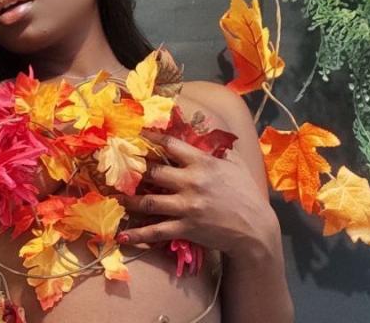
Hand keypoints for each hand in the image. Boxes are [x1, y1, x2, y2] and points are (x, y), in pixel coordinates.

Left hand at [116, 130, 279, 261]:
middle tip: (115, 167)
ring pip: (148, 202)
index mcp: (202, 163)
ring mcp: (187, 206)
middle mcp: (191, 182)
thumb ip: (220, 150)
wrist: (256, 229)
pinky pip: (157, 231)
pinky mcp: (186, 228)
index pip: (170, 144)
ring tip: (113, 197)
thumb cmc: (246, 195)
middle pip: (153, 172)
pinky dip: (138, 234)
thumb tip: (210, 134)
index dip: (150, 138)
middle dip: (133, 169)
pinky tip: (122, 234)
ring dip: (128, 200)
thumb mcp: (236, 165)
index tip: (135, 134)